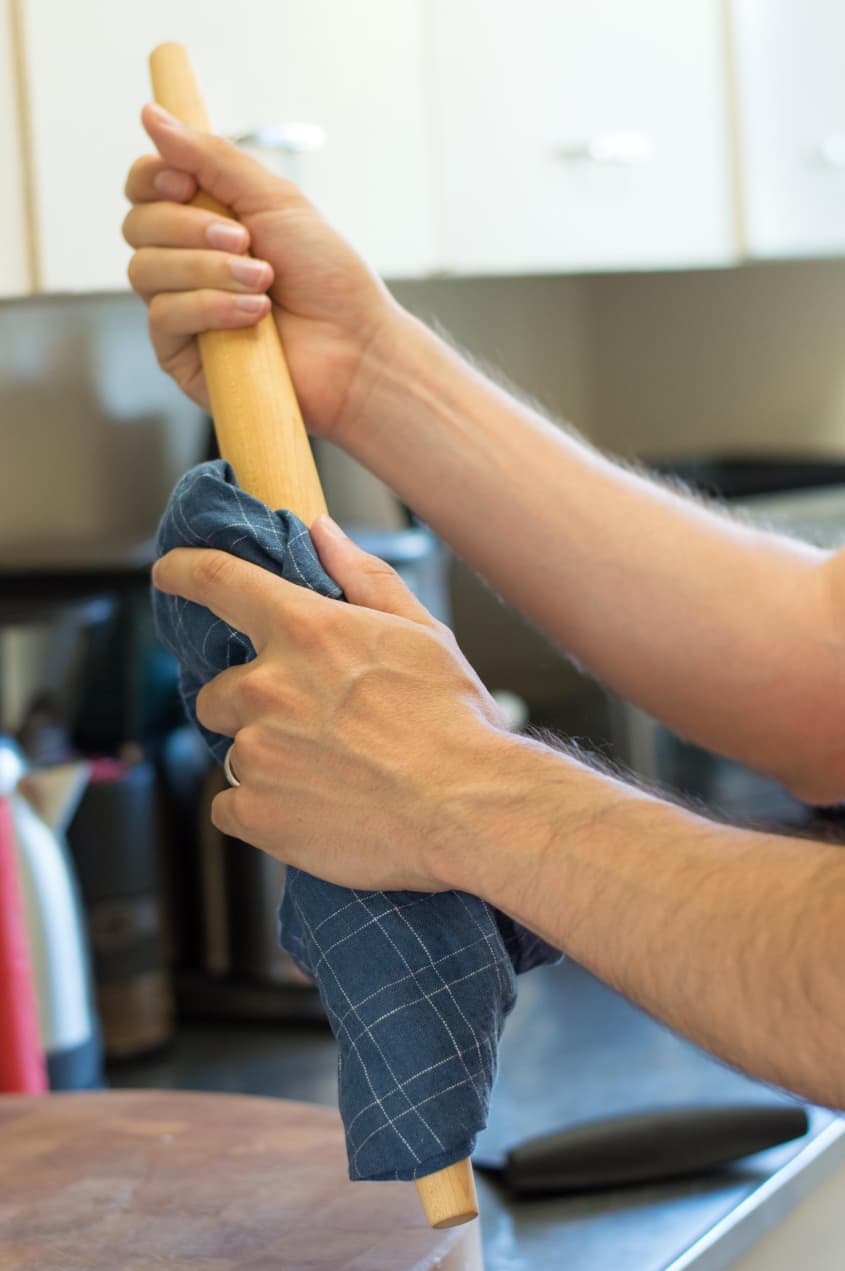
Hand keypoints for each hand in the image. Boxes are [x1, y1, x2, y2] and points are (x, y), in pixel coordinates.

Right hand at [123, 104, 403, 441]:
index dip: (152, 178)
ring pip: (145, 272)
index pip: (144, 189)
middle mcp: (185, 264)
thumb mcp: (274, 200)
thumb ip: (211, 158)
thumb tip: (151, 115)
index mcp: (203, 221)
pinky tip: (253, 314)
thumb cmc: (326, 276)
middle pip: (138, 226)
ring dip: (208, 270)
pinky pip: (165, 317)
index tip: (186, 182)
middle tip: (246, 241)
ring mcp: (181, 311)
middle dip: (190, 229)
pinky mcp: (182, 356)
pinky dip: (209, 308)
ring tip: (263, 281)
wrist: (355, 346)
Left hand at [152, 518, 509, 890]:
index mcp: (305, 630)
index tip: (168, 572)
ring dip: (266, 759)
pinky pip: (231, 807)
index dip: (185, 571)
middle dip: (251, 707)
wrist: (468, 808)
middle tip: (309, 728)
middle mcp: (267, 686)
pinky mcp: (255, 812)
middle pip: (220, 692)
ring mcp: (256, 752)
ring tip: (327, 775)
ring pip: (234, 752)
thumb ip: (364, 578)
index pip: (219, 581)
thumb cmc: (453, 722)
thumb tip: (321, 533)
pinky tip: (312, 811)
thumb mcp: (422, 633)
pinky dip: (261, 810)